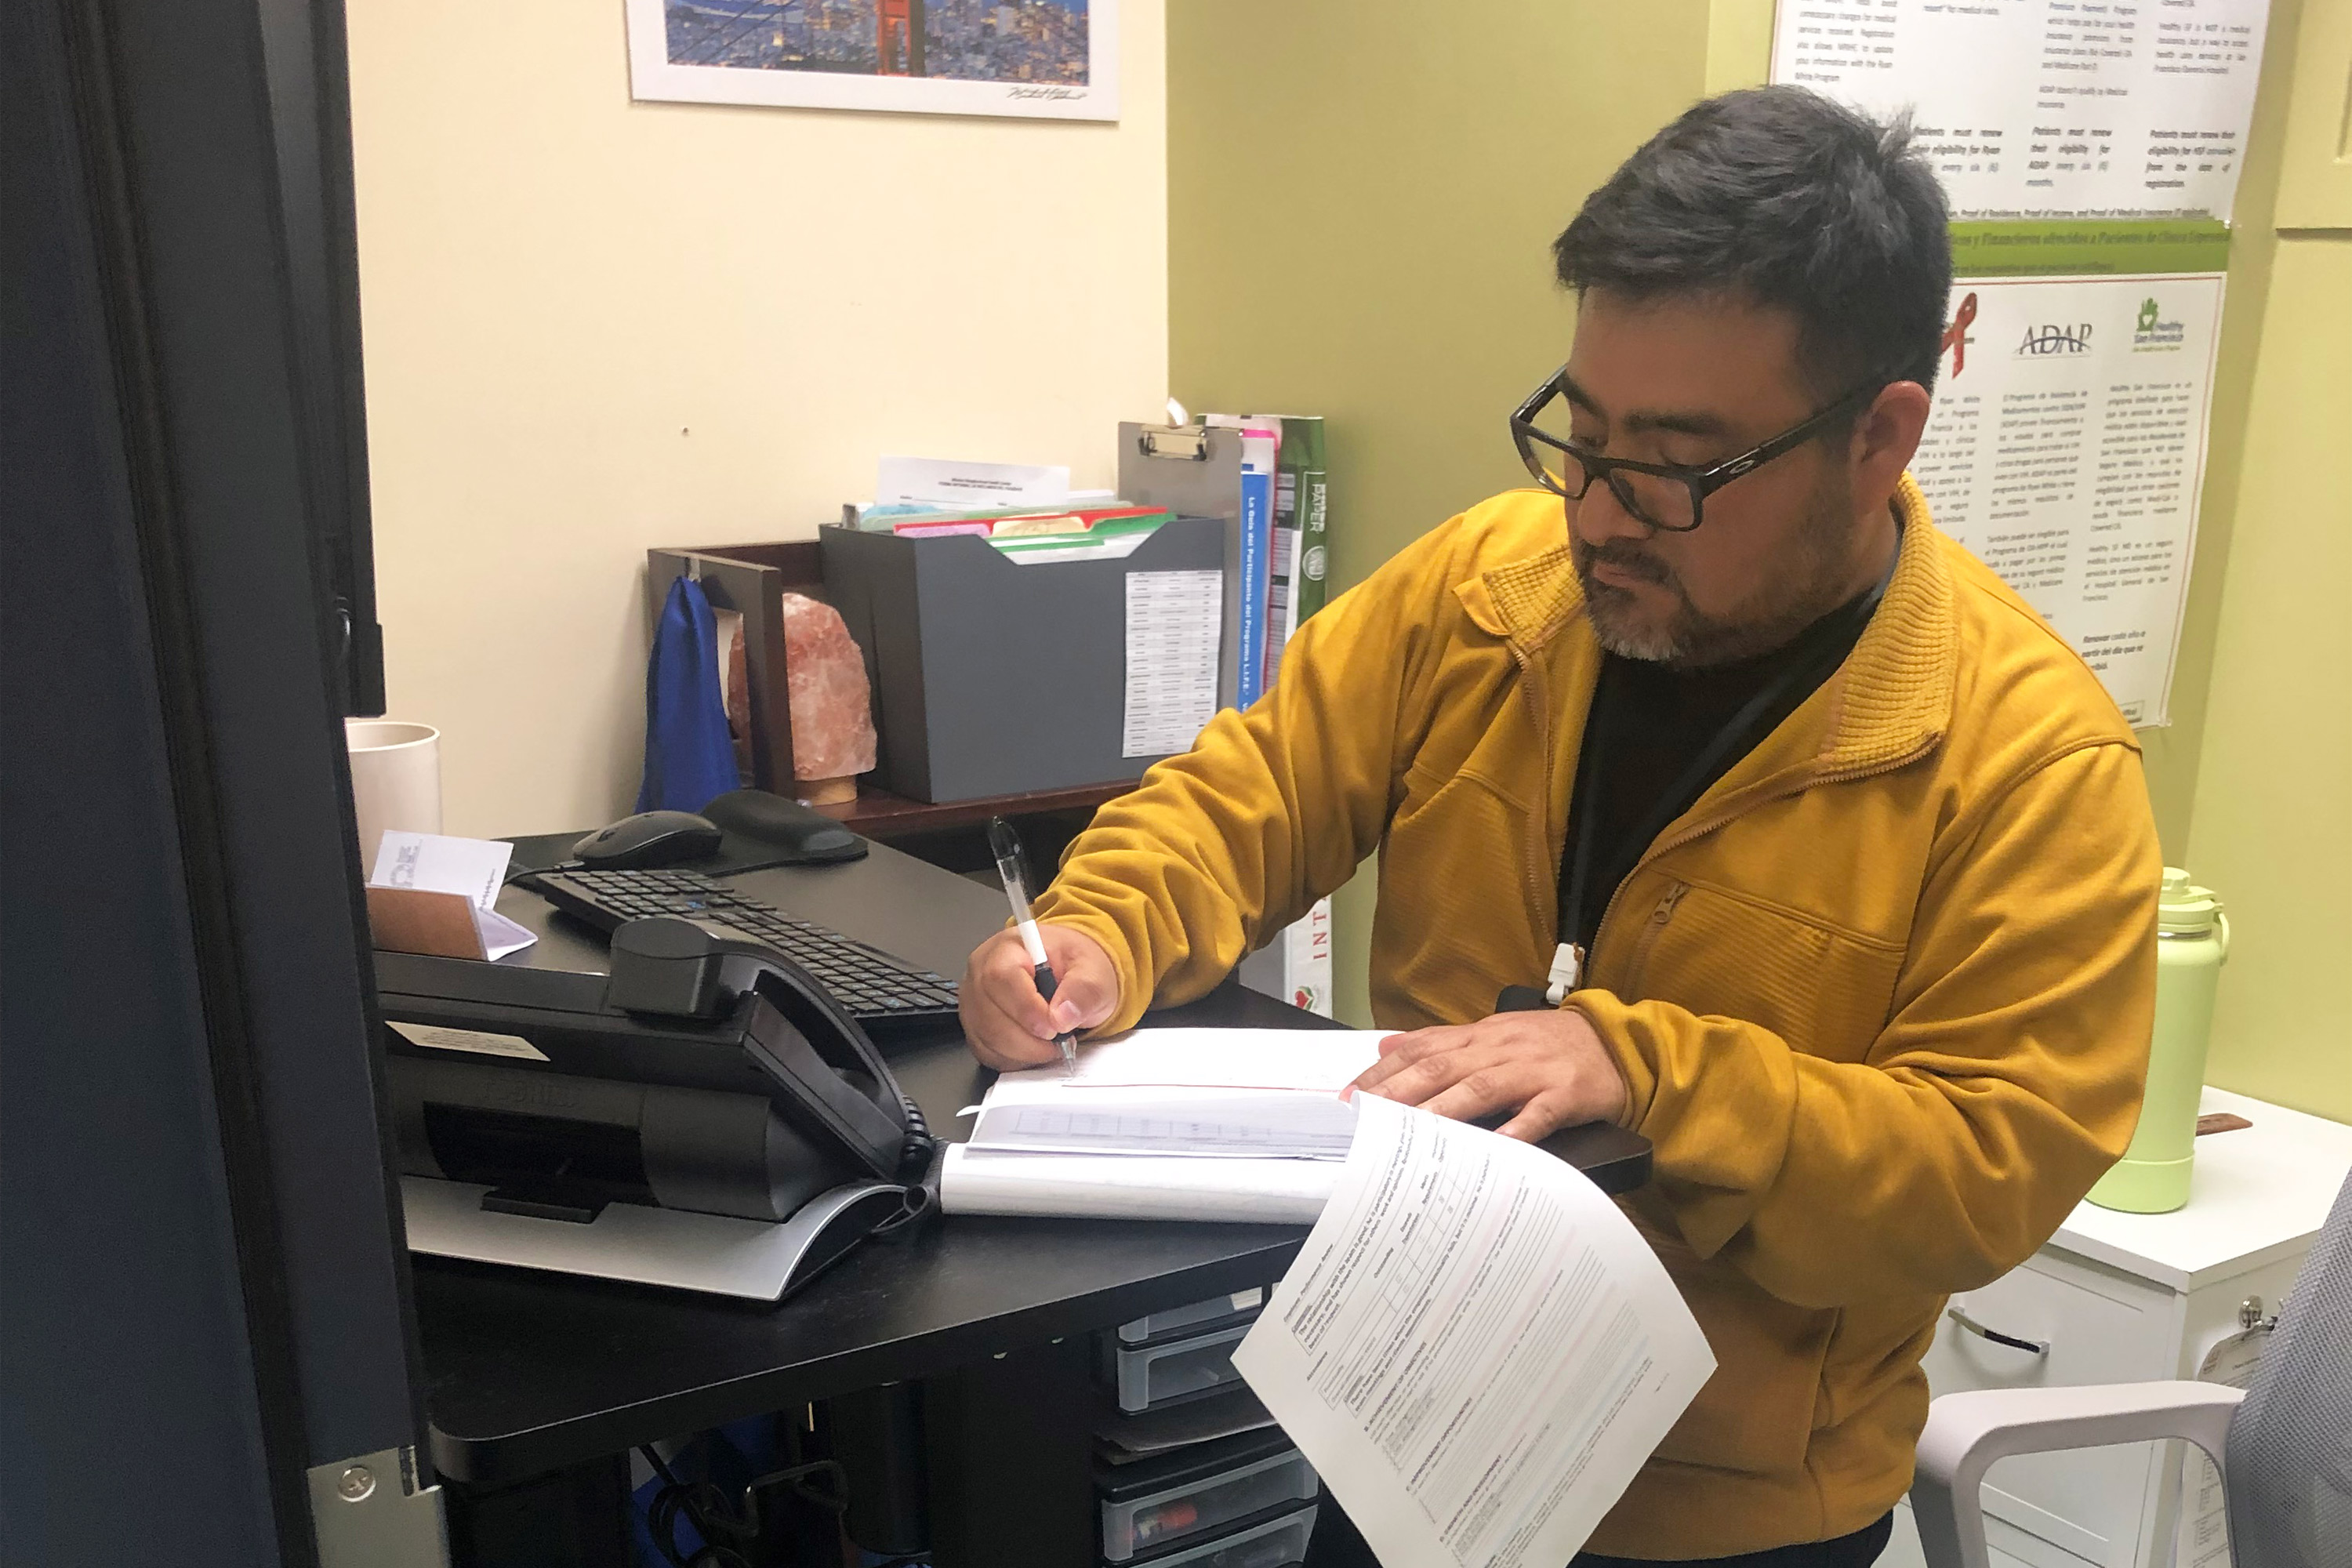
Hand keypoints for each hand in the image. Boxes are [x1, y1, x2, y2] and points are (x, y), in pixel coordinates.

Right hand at [959, 924, 1120, 1070]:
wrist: (1068, 974)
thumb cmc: (1074, 966)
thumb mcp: (1094, 970)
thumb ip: (1084, 989)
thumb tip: (1063, 1015)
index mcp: (1008, 948)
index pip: (1001, 977)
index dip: (1026, 1008)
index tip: (1054, 1025)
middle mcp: (981, 973)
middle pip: (990, 1015)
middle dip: (1030, 1039)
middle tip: (1060, 1039)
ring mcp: (974, 1002)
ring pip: (988, 1039)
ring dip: (1026, 1052)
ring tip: (1052, 1043)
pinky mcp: (975, 1027)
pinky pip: (987, 1053)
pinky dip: (1016, 1060)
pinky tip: (1036, 1048)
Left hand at [1348, 1007, 1629, 1141]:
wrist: (1620, 1043)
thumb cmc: (1550, 1044)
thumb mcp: (1493, 1033)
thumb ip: (1440, 1041)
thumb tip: (1386, 1046)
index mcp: (1479, 1036)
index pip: (1420, 1049)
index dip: (1382, 1072)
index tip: (1349, 1096)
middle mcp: (1500, 1049)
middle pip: (1441, 1067)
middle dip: (1398, 1091)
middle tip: (1364, 1117)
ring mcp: (1533, 1071)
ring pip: (1480, 1088)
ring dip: (1442, 1111)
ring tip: (1409, 1134)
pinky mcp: (1566, 1094)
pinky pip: (1538, 1114)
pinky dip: (1515, 1129)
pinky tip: (1494, 1148)